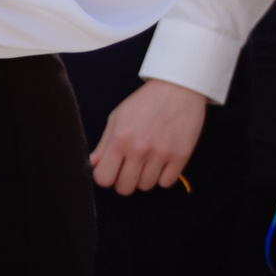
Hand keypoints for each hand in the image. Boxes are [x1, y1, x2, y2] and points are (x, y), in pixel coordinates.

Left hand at [90, 78, 208, 194]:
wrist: (179, 87)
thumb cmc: (146, 101)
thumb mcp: (118, 117)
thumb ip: (104, 144)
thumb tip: (94, 165)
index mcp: (119, 139)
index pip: (103, 179)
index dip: (107, 176)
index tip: (114, 169)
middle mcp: (139, 149)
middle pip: (125, 188)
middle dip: (126, 180)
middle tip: (132, 166)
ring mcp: (161, 154)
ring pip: (146, 186)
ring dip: (146, 177)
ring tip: (150, 160)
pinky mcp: (181, 155)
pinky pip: (166, 182)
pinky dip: (164, 176)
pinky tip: (164, 161)